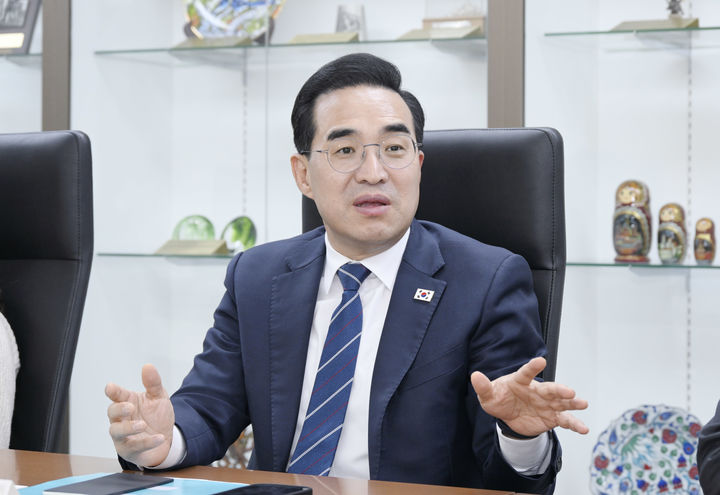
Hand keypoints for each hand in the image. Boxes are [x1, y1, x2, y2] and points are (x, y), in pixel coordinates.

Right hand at [105, 364, 174, 466]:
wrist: (167, 438)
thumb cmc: (157, 416)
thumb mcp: (159, 398)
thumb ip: (153, 383)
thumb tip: (147, 366)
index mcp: (127, 403)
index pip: (117, 395)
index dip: (113, 391)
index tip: (110, 387)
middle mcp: (121, 419)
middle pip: (112, 413)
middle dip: (119, 409)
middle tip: (130, 407)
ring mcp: (123, 436)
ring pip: (117, 432)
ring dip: (128, 428)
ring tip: (143, 424)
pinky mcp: (129, 450)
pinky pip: (135, 447)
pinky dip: (147, 442)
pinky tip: (160, 437)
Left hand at [471, 357, 588, 437]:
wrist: (508, 417)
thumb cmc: (499, 399)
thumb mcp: (488, 396)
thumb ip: (483, 387)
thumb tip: (475, 376)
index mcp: (521, 381)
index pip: (526, 373)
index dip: (533, 367)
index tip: (541, 360)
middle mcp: (537, 391)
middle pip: (550, 389)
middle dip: (560, 390)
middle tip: (570, 391)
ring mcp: (547, 404)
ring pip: (562, 403)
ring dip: (573, 403)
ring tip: (582, 403)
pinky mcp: (552, 417)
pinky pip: (565, 420)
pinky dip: (574, 424)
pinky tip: (583, 428)